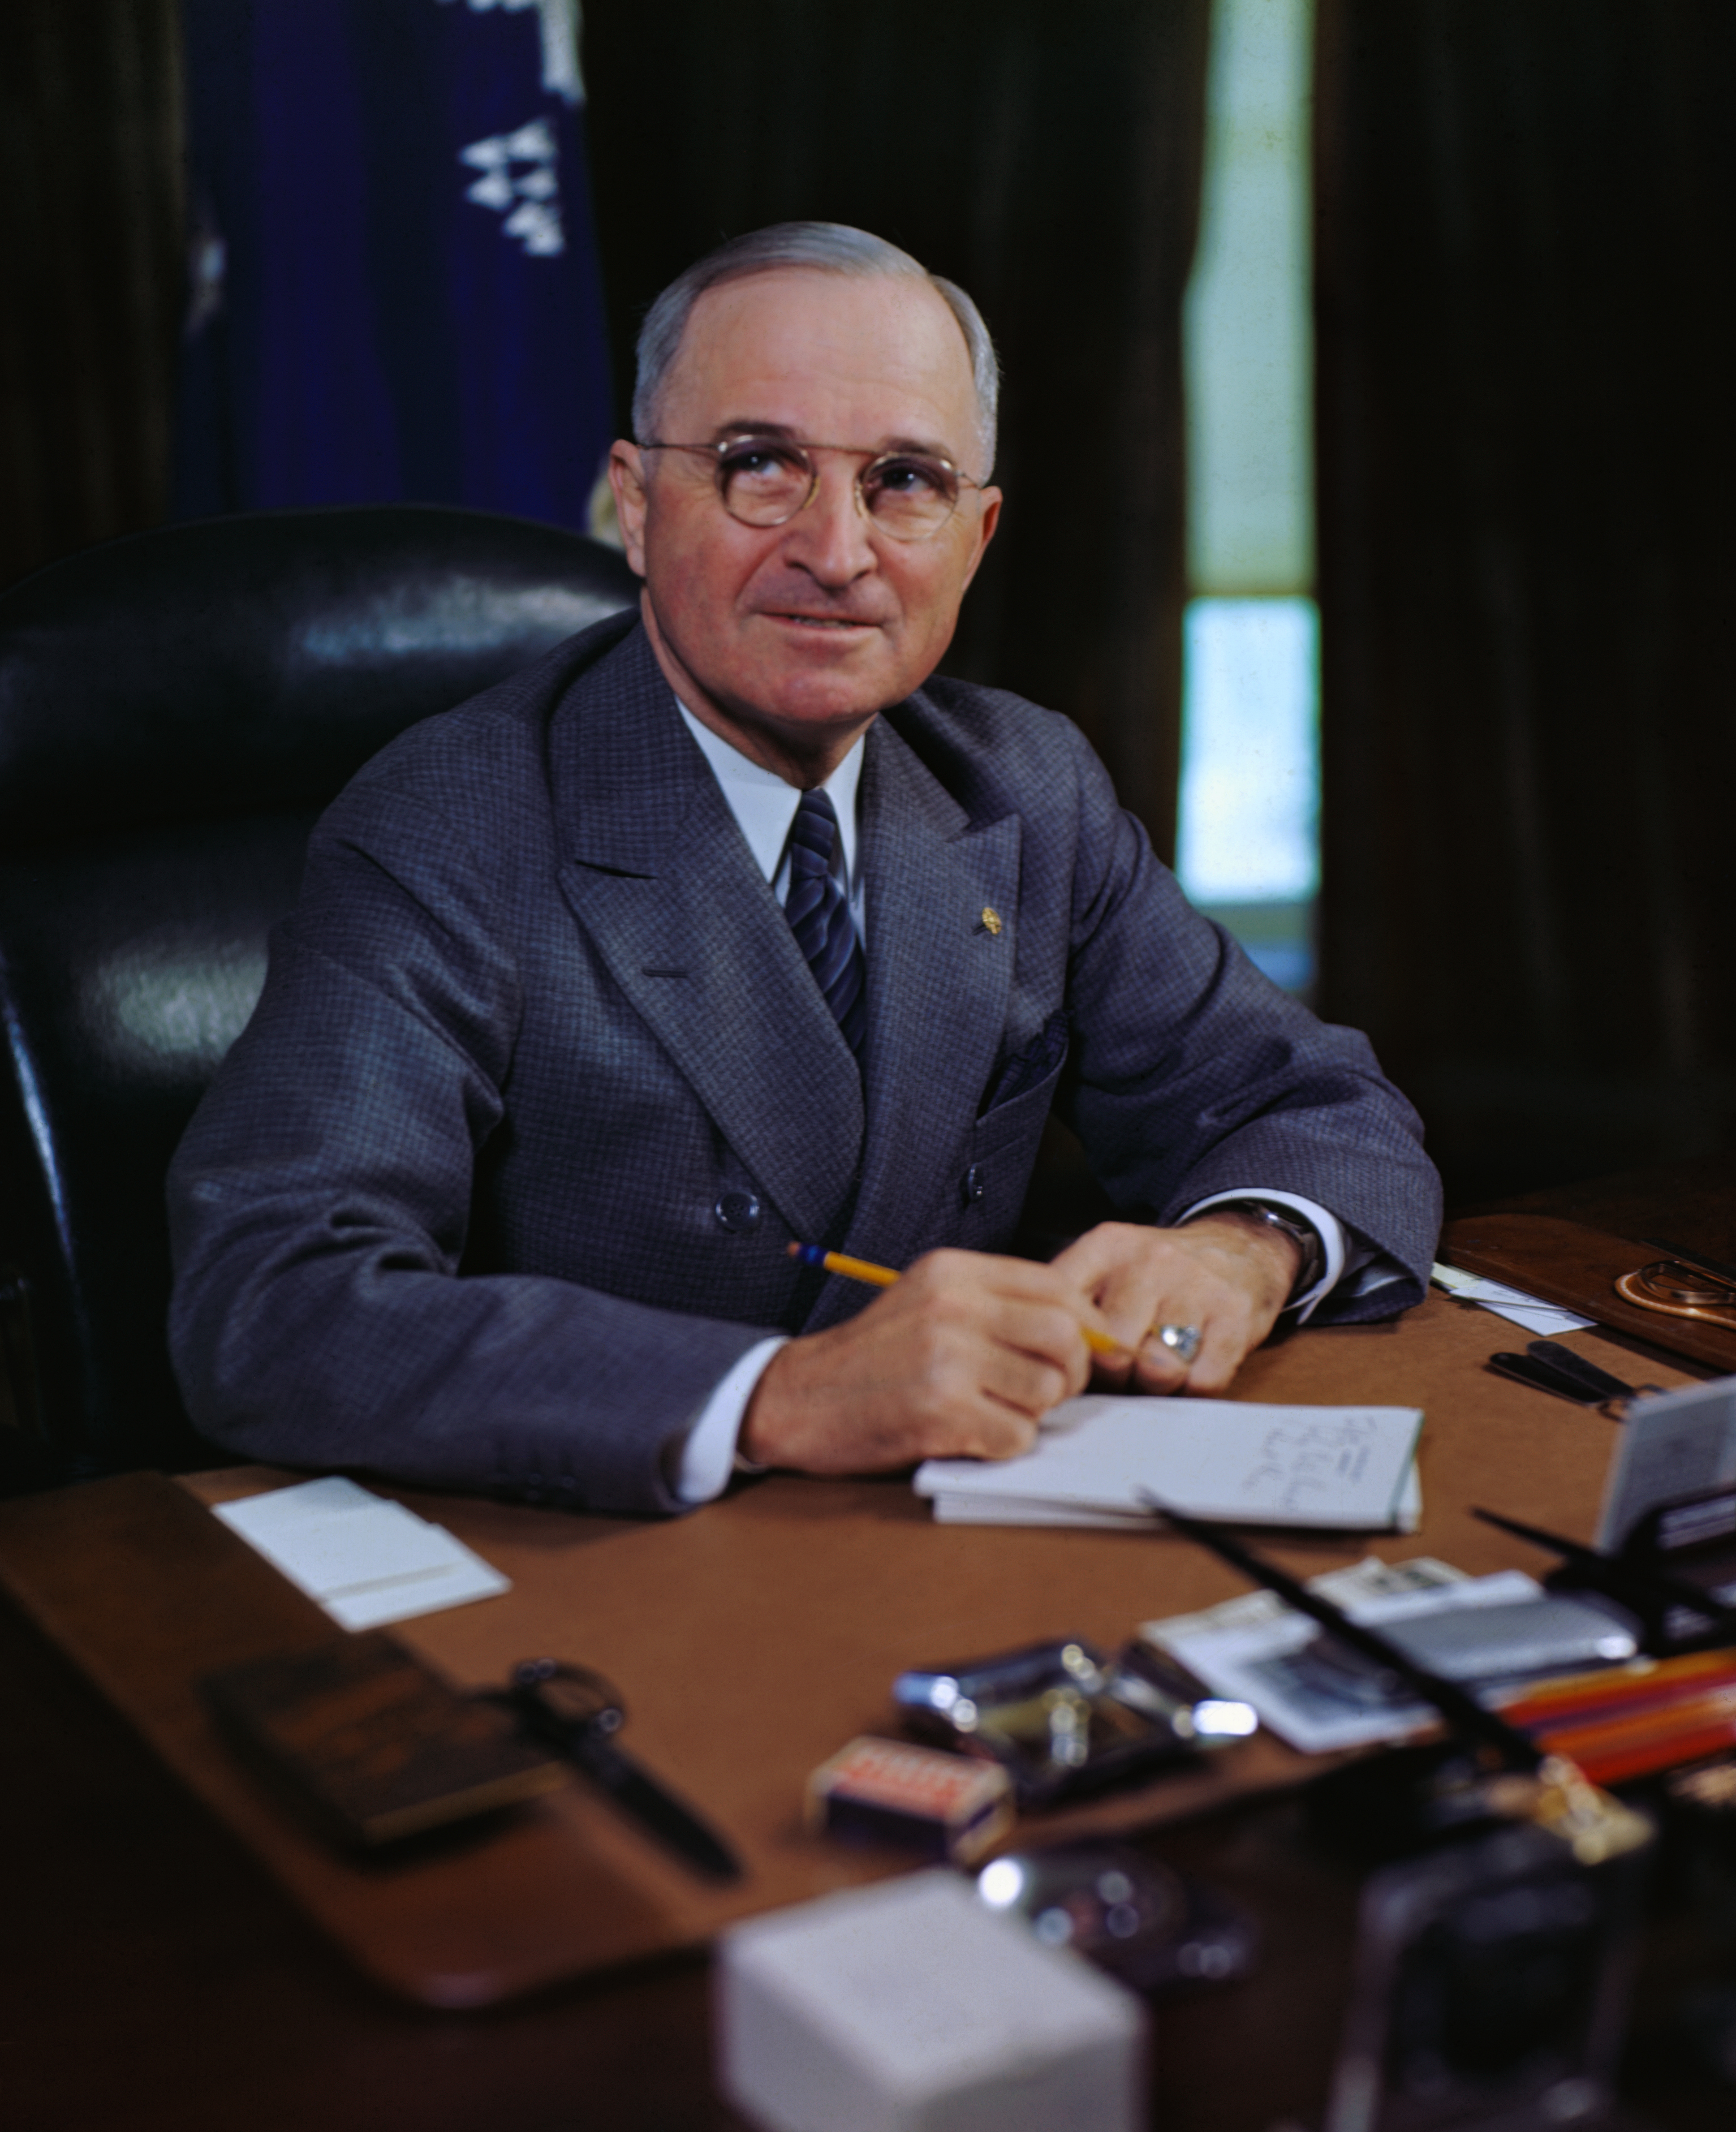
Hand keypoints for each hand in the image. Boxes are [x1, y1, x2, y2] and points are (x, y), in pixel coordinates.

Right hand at [739, 1248, 1114, 1474]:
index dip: (1085, 1322)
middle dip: (1070, 1371)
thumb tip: (1079, 1327)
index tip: (1082, 1349)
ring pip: (1047, 1389)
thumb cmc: (870, 1357)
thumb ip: (994, 1304)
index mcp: (952, 1272)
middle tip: (1046, 1390)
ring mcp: (946, 1359)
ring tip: (993, 1410)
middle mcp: (952, 1307)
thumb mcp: (927, 1301)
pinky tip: (970, 1434)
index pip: (1056, 1284)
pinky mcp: (940, 1412)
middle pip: (1064, 1335)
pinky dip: (1003, 1444)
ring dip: (1032, 1412)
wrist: (798, 1399)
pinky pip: (1017, 1435)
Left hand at [1049, 1215, 1300, 1395]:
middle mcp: (1150, 1261)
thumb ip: (1070, 1306)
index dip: (1063, 1349)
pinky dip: (1192, 1390)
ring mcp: (1196, 1286)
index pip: (1063, 1307)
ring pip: (1158, 1369)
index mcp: (1106, 1247)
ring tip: (1155, 1370)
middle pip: (1112, 1350)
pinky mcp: (1235, 1317)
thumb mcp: (1105, 1267)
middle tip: (1122, 1372)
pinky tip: (1191, 1368)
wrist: (1240, 1249)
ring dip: (1154, 1385)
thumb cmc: (1158, 1276)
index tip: (1071, 1361)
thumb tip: (1044, 1364)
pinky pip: (1202, 1381)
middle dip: (1113, 1376)